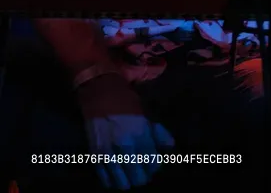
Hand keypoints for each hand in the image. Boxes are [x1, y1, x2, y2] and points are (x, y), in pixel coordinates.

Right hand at [76, 74, 174, 188]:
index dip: (155, 166)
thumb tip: (169, 147)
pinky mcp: (95, 155)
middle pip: (138, 177)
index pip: (153, 163)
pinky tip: (117, 179)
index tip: (154, 164)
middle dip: (143, 176)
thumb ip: (158, 133)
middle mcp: (125, 147)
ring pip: (122, 182)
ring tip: (130, 176)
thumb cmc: (125, 101)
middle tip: (143, 171)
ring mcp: (108, 153)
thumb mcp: (146, 115)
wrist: (99, 94)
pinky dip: (112, 181)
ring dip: (128, 181)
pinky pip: (105, 178)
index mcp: (141, 135)